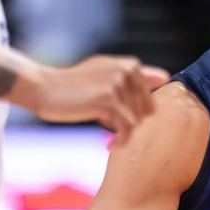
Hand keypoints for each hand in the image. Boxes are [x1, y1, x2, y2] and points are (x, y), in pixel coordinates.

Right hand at [22, 56, 168, 142]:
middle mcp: (128, 70)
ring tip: (112, 139)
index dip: (143, 112)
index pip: (155, 96)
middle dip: (134, 124)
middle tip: (116, 133)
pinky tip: (111, 144)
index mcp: (130, 64)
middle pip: (148, 110)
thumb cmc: (74, 85)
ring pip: (138, 121)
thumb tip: (164, 77)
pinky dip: (122, 140)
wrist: (44, 88)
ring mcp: (118, 83)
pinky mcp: (108, 99)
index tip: (128, 121)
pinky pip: (127, 128)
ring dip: (126, 134)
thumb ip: (134, 76)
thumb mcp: (106, 74)